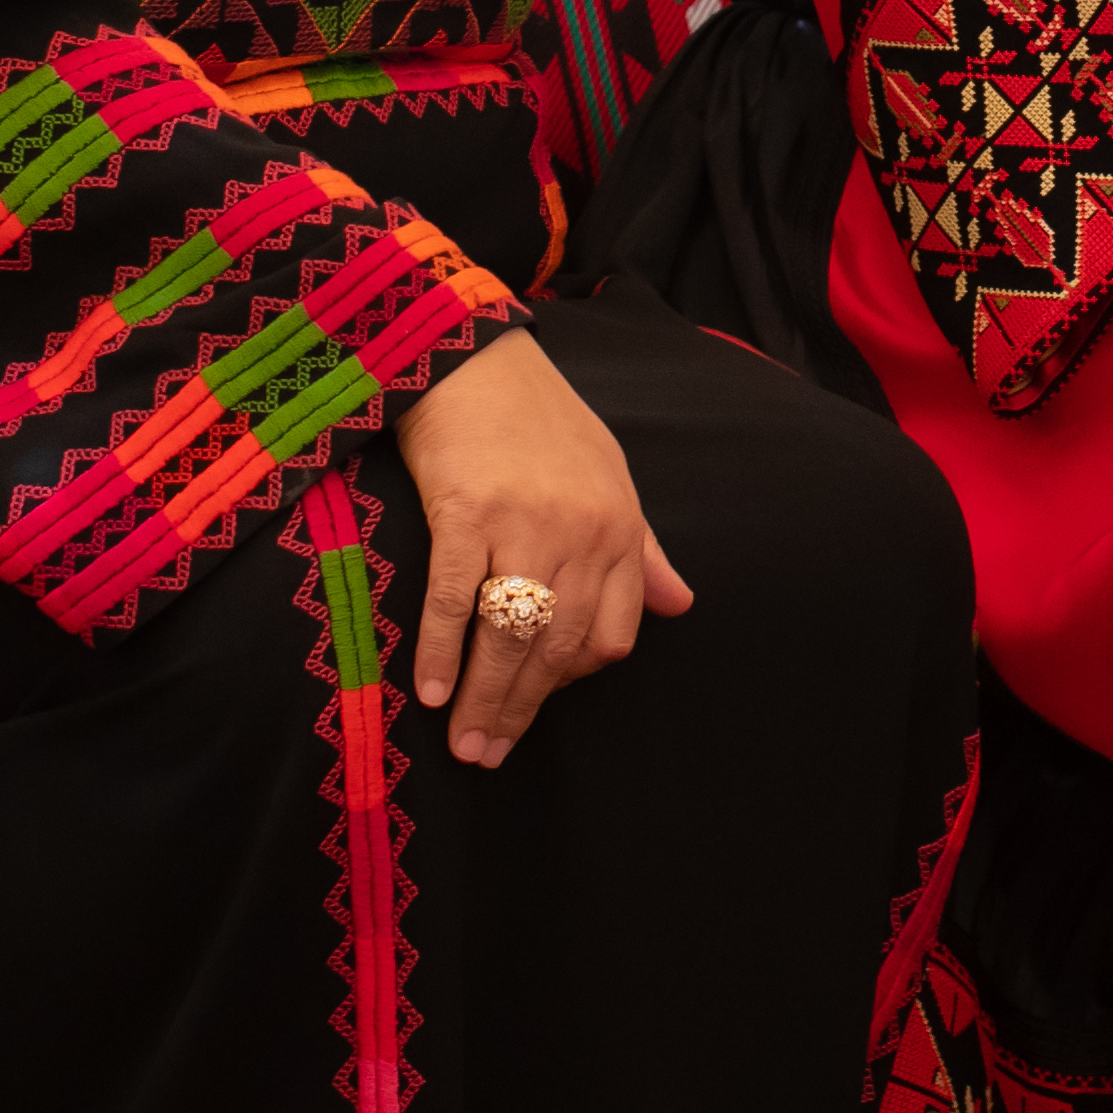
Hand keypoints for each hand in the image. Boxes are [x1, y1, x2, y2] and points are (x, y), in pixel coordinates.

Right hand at [392, 328, 693, 767]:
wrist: (474, 356)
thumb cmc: (540, 420)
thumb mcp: (610, 477)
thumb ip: (642, 548)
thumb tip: (681, 606)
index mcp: (620, 527)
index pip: (609, 635)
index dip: (572, 679)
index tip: (537, 701)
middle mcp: (581, 530)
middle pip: (557, 647)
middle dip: (522, 710)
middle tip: (489, 755)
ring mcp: (524, 521)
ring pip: (511, 635)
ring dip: (485, 699)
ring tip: (464, 744)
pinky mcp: (465, 511)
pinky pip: (454, 600)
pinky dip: (443, 652)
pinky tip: (432, 692)